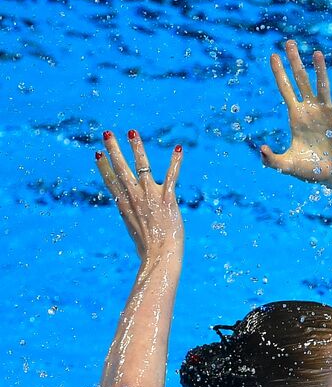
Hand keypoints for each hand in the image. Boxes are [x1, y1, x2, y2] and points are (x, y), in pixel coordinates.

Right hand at [96, 130, 183, 259]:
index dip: (104, 168)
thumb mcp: (136, 231)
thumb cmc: (149, 249)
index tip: (97, 155)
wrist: (160, 255)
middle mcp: (134, 197)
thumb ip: (135, 221)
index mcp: (124, 205)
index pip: (111, 182)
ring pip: (141, 166)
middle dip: (114, 150)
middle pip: (121, 169)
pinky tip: (178, 149)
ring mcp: (150, 196)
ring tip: (132, 132)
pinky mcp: (167, 198)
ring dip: (136, 147)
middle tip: (107, 134)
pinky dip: (175, 162)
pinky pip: (172, 176)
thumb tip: (135, 222)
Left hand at [260, 40, 331, 184]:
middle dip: (294, 61)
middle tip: (289, 42)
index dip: (279, 73)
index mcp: (296, 117)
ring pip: (321, 86)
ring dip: (319, 70)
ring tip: (316, 53)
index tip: (273, 55)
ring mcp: (326, 113)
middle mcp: (310, 110)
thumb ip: (272, 160)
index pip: (285, 89)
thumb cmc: (313, 171)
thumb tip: (261, 149)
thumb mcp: (288, 165)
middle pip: (301, 80)